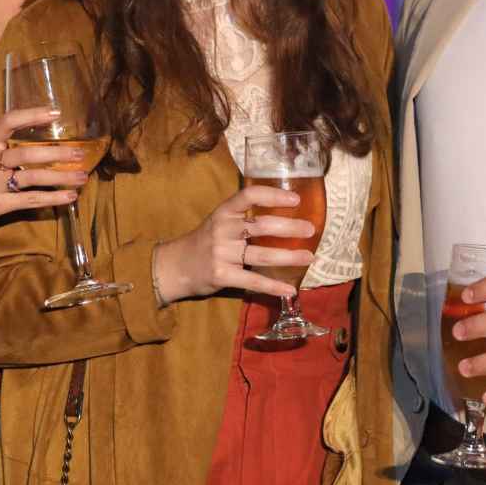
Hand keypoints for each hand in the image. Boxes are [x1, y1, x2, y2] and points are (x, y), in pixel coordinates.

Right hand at [0, 107, 87, 240]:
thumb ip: (7, 148)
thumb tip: (47, 141)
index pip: (8, 121)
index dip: (32, 115)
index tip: (56, 113)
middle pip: (27, 153)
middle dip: (57, 153)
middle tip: (81, 153)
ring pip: (32, 177)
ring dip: (61, 177)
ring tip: (83, 177)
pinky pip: (30, 199)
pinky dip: (53, 198)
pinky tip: (70, 197)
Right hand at [152, 185, 316, 301]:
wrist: (175, 266)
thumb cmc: (205, 241)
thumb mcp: (220, 221)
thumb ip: (244, 217)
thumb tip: (284, 215)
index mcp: (224, 212)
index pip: (249, 195)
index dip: (273, 195)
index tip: (296, 199)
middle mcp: (223, 229)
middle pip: (262, 226)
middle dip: (289, 227)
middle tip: (310, 229)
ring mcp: (221, 253)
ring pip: (262, 255)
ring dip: (288, 256)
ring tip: (309, 257)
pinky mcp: (221, 275)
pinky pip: (252, 281)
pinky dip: (273, 286)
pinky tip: (289, 289)